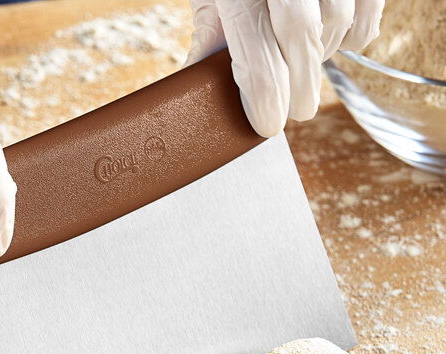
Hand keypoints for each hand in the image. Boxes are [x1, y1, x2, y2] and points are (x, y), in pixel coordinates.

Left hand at [185, 0, 383, 136]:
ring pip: (335, 27)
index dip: (266, 99)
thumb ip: (209, 40)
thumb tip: (197, 94)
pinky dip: (350, 38)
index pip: (258, 53)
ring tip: (299, 57)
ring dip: (319, 58)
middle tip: (294, 110)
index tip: (267, 124)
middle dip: (299, 89)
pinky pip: (364, 21)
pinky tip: (325, 36)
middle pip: (302, 39)